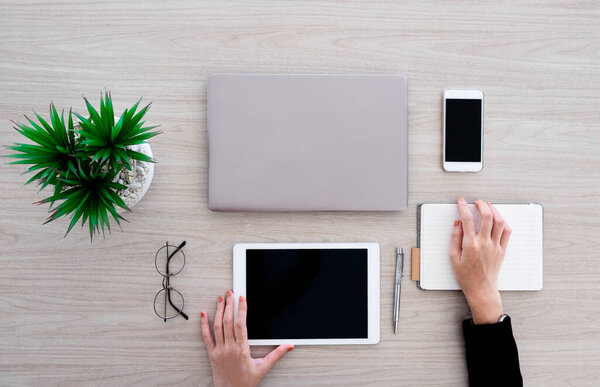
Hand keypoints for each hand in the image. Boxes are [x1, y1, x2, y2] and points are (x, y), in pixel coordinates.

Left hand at [201, 290, 293, 386]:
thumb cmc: (245, 382)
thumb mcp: (263, 367)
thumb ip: (276, 354)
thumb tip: (289, 346)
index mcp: (242, 350)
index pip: (241, 325)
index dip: (241, 310)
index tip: (242, 299)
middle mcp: (229, 348)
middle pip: (228, 322)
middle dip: (229, 305)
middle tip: (230, 294)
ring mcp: (219, 350)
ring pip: (217, 327)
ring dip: (218, 311)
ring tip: (220, 299)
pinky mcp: (212, 354)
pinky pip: (206, 337)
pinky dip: (204, 324)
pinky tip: (204, 314)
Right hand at [450, 197, 511, 323]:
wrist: (481, 289)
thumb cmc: (466, 276)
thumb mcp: (453, 257)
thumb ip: (455, 238)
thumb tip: (457, 223)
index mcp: (470, 245)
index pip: (467, 219)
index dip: (463, 207)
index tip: (461, 202)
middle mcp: (485, 243)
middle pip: (487, 216)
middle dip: (481, 205)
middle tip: (477, 202)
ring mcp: (495, 246)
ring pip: (499, 222)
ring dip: (494, 211)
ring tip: (488, 206)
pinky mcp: (502, 250)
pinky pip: (507, 232)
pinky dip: (503, 222)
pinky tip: (498, 219)